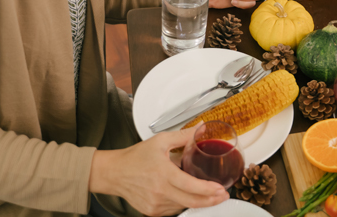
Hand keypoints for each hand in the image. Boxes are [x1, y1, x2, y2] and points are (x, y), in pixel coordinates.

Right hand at [89, 128, 228, 215]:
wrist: (114, 173)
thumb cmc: (135, 157)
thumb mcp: (160, 141)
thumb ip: (184, 135)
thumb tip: (202, 128)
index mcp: (163, 174)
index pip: (191, 186)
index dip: (208, 190)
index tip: (221, 189)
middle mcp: (159, 192)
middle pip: (191, 201)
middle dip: (211, 200)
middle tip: (223, 195)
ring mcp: (155, 204)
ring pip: (183, 206)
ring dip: (198, 201)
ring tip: (209, 194)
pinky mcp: (151, 211)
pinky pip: (173, 209)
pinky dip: (183, 203)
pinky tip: (188, 195)